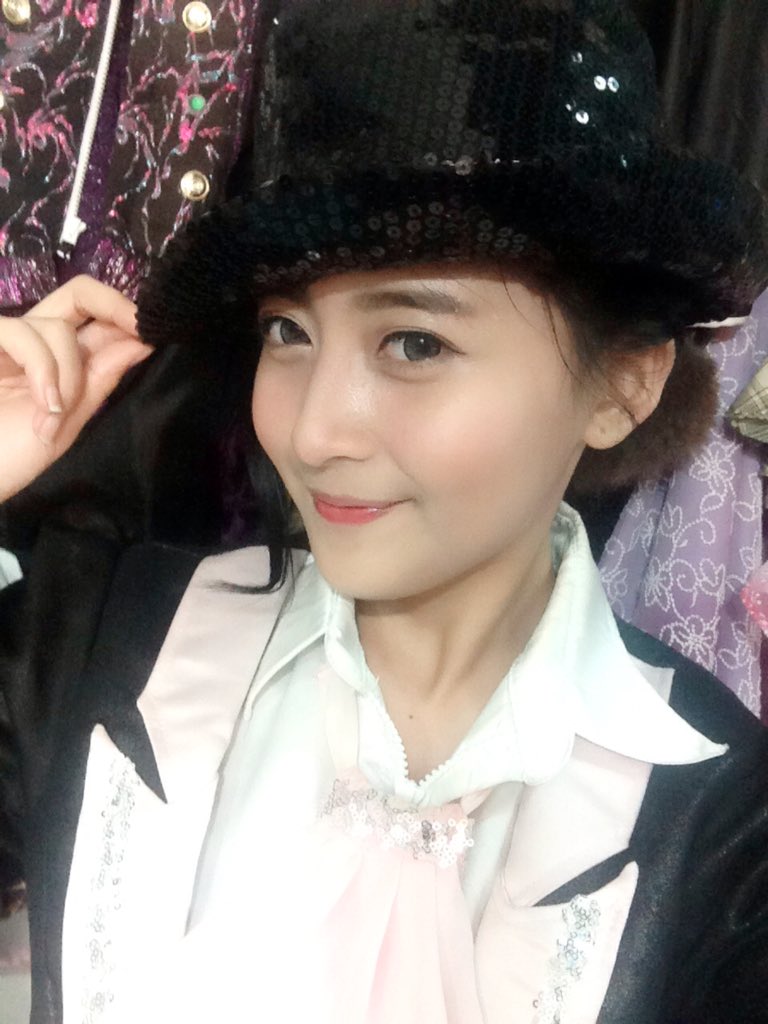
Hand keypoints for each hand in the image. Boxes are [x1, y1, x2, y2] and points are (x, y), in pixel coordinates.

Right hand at [0, 276, 152, 501]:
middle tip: (141, 332)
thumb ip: (99, 380)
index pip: (96, 320)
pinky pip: (22, 334)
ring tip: (54, 417)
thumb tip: (141, 343)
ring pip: (58, 327)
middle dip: (115, 307)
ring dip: (68, 376)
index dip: (125, 318)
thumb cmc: (8, 455)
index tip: (155, 332)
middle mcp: (32, 340)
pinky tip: (43, 406)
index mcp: (56, 358)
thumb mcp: (67, 421)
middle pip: (79, 294)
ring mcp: (5, 340)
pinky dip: (42, 371)